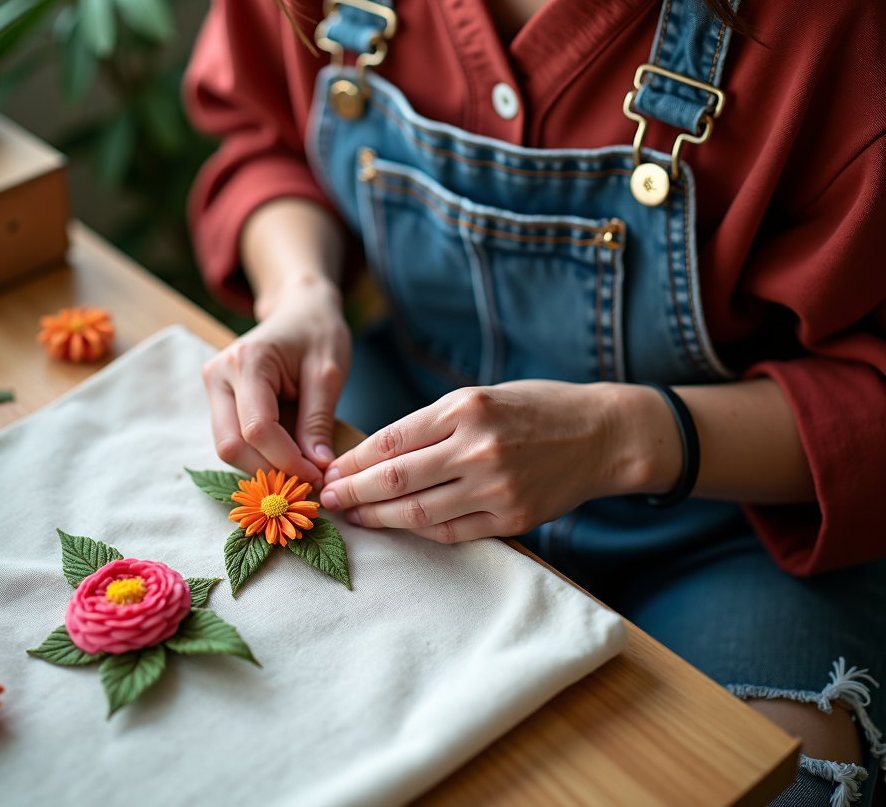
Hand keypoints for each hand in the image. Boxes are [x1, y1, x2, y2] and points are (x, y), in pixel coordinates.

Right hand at [202, 274, 350, 488]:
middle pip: (231, 445)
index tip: (317, 476)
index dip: (286, 460)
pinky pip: (231, 438)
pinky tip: (284, 457)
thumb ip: (318, 421)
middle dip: (268, 469)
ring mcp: (213, 386)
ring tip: (298, 469)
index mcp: (247, 361)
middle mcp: (219, 374)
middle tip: (306, 480)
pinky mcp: (218, 398)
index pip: (257, 429)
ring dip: (261, 465)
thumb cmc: (318, 333)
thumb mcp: (329, 373)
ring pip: (227, 447)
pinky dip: (256, 455)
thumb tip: (316, 468)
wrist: (300, 310)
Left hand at [319, 381, 680, 541]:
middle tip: (327, 501)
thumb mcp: (479, 397)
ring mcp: (497, 487)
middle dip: (354, 492)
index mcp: (466, 408)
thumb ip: (429, 424)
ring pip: (420, 513)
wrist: (601, 434)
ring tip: (355, 518)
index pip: (392, 440)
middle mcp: (479, 448)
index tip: (331, 471)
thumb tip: (372, 455)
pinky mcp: (514, 518)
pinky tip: (399, 526)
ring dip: (379, 518)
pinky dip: (420, 531)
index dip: (354, 461)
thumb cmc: (533, 407)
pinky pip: (453, 532)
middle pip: (397, 479)